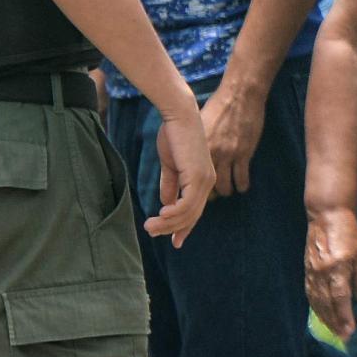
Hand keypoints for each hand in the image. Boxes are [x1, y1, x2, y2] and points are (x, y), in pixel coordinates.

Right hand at [146, 98, 215, 245]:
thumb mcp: (170, 165)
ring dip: (167, 223)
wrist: (178, 114)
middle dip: (171, 228)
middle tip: (151, 233)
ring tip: (149, 227)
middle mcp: (207, 182)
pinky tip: (160, 215)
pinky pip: (186, 204)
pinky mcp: (197, 176)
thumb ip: (170, 184)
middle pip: (192, 216)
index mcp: (203, 180)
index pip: (195, 210)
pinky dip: (173, 213)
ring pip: (187, 213)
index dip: (184, 227)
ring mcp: (204, 180)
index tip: (174, 242)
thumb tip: (165, 204)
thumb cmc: (173, 135)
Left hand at [200, 77, 266, 195]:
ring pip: (225, 187)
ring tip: (225, 189)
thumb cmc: (215, 107)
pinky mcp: (244, 153)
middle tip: (208, 194)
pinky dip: (241, 185)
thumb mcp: (197, 127)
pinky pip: (242, 179)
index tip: (191, 191)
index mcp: (195, 148)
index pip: (189, 179)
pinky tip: (240, 185)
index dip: (189, 189)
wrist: (238, 94)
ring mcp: (229, 155)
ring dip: (225, 191)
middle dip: (207, 194)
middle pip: (206, 186)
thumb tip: (180, 162)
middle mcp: (210, 154)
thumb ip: (190, 145)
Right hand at [305, 206, 356, 338]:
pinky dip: (316, 307)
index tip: (350, 331)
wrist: (326, 215)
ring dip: (325, 318)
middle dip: (335, 322)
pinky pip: (310, 294)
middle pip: (327, 304)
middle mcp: (323, 272)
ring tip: (334, 330)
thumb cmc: (350, 234)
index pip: (341, 298)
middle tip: (343, 337)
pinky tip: (321, 315)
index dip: (345, 316)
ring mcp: (312, 272)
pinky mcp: (307, 270)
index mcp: (339, 267)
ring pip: (317, 301)